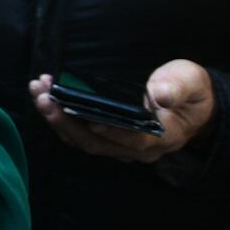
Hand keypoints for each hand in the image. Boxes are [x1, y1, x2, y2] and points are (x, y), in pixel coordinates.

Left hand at [29, 61, 215, 162]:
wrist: (189, 103)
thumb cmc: (190, 90)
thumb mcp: (191, 81)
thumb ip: (177, 86)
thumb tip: (161, 95)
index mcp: (163, 136)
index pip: (134, 140)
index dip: (112, 131)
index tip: (90, 118)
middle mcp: (138, 148)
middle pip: (98, 142)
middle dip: (67, 121)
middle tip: (44, 97)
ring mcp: (120, 146)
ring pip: (83, 140)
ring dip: (57, 118)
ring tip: (38, 91)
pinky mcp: (107, 138)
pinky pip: (80, 134)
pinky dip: (61, 116)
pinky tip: (45, 96)